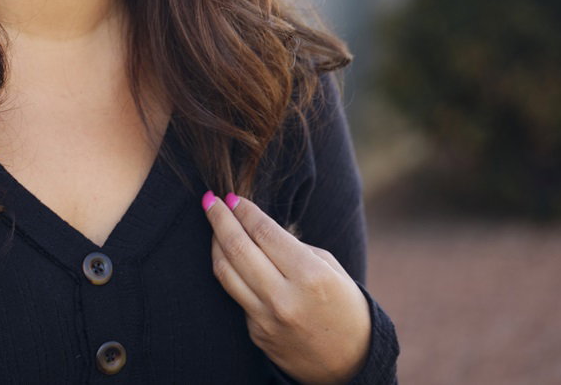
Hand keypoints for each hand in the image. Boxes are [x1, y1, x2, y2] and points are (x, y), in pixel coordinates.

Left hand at [203, 191, 370, 383]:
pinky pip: (236, 295)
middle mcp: (284, 298)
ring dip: (215, 243)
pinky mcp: (256, 333)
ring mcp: (266, 319)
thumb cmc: (344, 305)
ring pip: (225, 272)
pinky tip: (229, 256)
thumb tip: (255, 225)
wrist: (350, 362)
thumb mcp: (329, 268)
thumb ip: (292, 247)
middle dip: (219, 218)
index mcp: (310, 276)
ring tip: (214, 224)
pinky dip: (230, 271)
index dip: (244, 210)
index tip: (232, 197)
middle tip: (210, 200)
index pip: (264, 232)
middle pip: (238, 248)